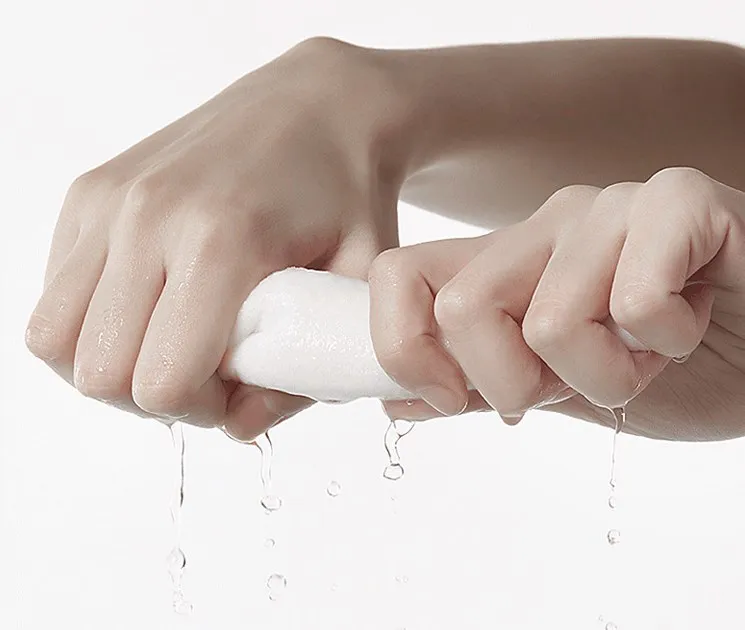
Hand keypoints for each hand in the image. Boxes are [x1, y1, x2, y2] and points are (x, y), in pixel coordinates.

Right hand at [25, 37, 404, 440]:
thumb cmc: (347, 197)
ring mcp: (109, 200)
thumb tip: (236, 428)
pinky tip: (151, 307)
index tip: (236, 391)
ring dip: (108, 366)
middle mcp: (148, 216)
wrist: (318, 105)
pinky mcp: (89, 192)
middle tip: (204, 374)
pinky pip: (55, 291)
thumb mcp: (354, 286)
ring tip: (168, 347)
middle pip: (98, 372)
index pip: (161, 381)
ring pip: (53, 337)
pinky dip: (91, 323)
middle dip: (152, 398)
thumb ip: (304, 371)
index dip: (199, 411)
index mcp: (221, 241)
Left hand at [369, 168, 744, 439]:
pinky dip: (665, 342)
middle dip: (519, 384)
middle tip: (583, 380)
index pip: (398, 277)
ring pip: (549, 322)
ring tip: (650, 354)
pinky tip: (691, 322)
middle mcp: (545, 226)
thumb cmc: (673, 368)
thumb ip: (481, 387)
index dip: (404, 350)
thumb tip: (395, 401)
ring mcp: (609, 209)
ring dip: (608, 375)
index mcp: (506, 262)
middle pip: (460, 308)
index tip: (455, 401)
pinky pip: (636, 300)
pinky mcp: (681, 203)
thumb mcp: (560, 388)